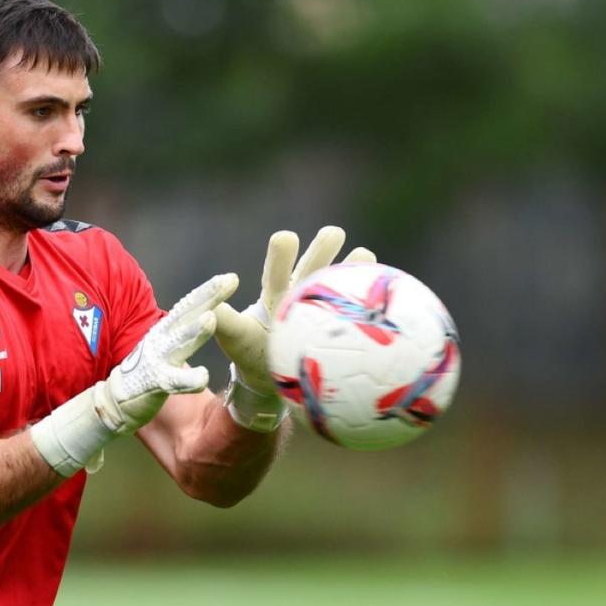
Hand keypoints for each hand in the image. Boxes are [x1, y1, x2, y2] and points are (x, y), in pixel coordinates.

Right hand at [30, 272, 238, 475]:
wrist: (115, 399)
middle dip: (208, 297)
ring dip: (194, 332)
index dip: (208, 291)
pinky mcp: (154, 382)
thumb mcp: (166, 346)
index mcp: (167, 329)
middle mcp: (161, 339)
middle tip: (229, 281)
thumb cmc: (148, 370)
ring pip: (179, 343)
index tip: (230, 277)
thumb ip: (183, 332)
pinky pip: (173, 381)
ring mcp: (157, 359)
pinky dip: (188, 379)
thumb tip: (208, 315)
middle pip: (187, 314)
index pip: (189, 306)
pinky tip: (202, 377)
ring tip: (211, 319)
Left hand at [213, 226, 374, 430]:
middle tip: (333, 232)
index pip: (276, 271)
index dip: (281, 256)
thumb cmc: (251, 352)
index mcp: (275, 295)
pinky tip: (394, 295)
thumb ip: (225, 323)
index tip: (286, 237)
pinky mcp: (337, 326)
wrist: (271, 374)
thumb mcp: (235, 338)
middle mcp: (300, 296)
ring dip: (352, 271)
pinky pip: (356, 314)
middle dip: (322, 250)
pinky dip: (372, 305)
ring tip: (366, 255)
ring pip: (338, 285)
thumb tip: (211, 310)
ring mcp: (322, 310)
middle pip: (312, 269)